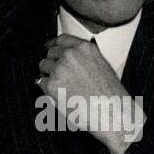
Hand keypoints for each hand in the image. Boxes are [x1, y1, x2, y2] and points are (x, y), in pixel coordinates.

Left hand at [37, 35, 143, 153]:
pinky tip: (60, 96)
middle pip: (50, 53)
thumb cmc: (110, 95)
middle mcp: (71, 55)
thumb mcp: (102, 66)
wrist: (112, 113)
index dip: (54, 45)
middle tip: (58, 75)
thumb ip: (84, 58)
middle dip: (52, 63)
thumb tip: (69, 59)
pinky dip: (47, 89)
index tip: (49, 48)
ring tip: (62, 88)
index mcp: (85, 48)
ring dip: (48, 75)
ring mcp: (60, 69)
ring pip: (43, 66)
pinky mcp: (52, 85)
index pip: (61, 39)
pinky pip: (41, 82)